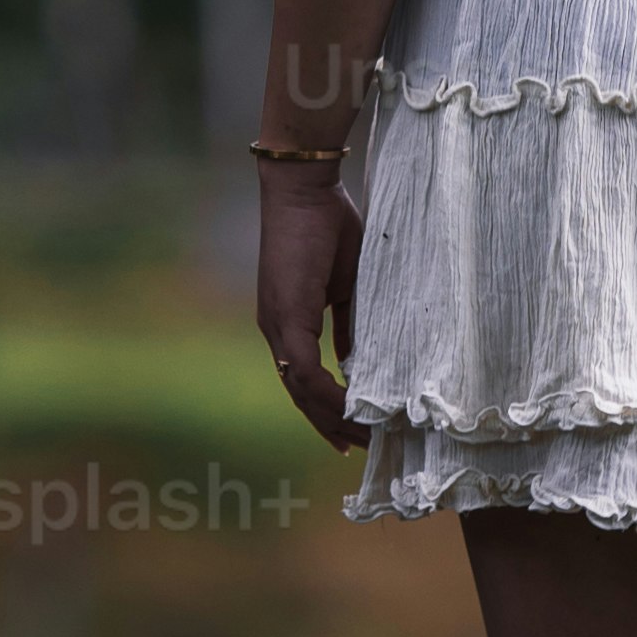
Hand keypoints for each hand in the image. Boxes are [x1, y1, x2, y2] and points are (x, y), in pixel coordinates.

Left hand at [257, 161, 365, 446]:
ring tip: (361, 438)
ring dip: (329, 417)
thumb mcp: (347, 283)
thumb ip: (350, 322)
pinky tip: (350, 409)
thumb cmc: (329, 224)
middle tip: (358, 448)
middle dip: (328, 425)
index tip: (351, 431)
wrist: (305, 188)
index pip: (302, 378)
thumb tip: (358, 358)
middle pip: (298, 393)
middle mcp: (276, 328)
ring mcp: (277, 324)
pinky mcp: (287, 315)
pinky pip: (303, 369)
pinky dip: (326, 394)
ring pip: (298, 388)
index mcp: (289, 319)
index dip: (324, 408)